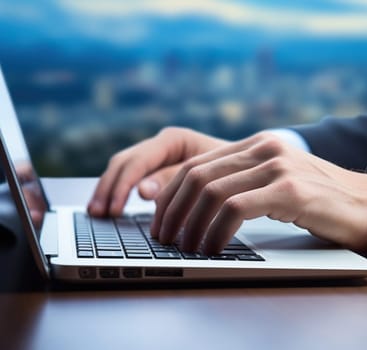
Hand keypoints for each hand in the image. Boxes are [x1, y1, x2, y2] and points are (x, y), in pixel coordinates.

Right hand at [88, 127, 229, 215]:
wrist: (250, 166)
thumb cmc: (235, 168)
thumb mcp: (210, 174)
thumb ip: (176, 180)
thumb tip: (142, 191)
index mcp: (174, 139)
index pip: (138, 160)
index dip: (123, 185)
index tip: (115, 208)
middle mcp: (162, 144)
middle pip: (125, 163)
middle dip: (109, 188)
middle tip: (99, 213)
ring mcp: (159, 157)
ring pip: (124, 170)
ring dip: (109, 191)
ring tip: (98, 213)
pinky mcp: (159, 171)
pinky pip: (132, 180)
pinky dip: (120, 194)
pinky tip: (112, 210)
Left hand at [150, 131, 366, 254]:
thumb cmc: (323, 201)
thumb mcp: (278, 183)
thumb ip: (245, 183)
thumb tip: (200, 206)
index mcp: (256, 145)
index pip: (196, 164)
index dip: (171, 195)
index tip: (162, 223)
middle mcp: (263, 148)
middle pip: (196, 176)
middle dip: (172, 212)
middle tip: (165, 239)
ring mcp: (277, 166)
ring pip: (211, 191)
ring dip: (190, 225)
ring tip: (185, 247)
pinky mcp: (289, 188)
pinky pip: (235, 208)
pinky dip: (215, 231)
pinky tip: (212, 247)